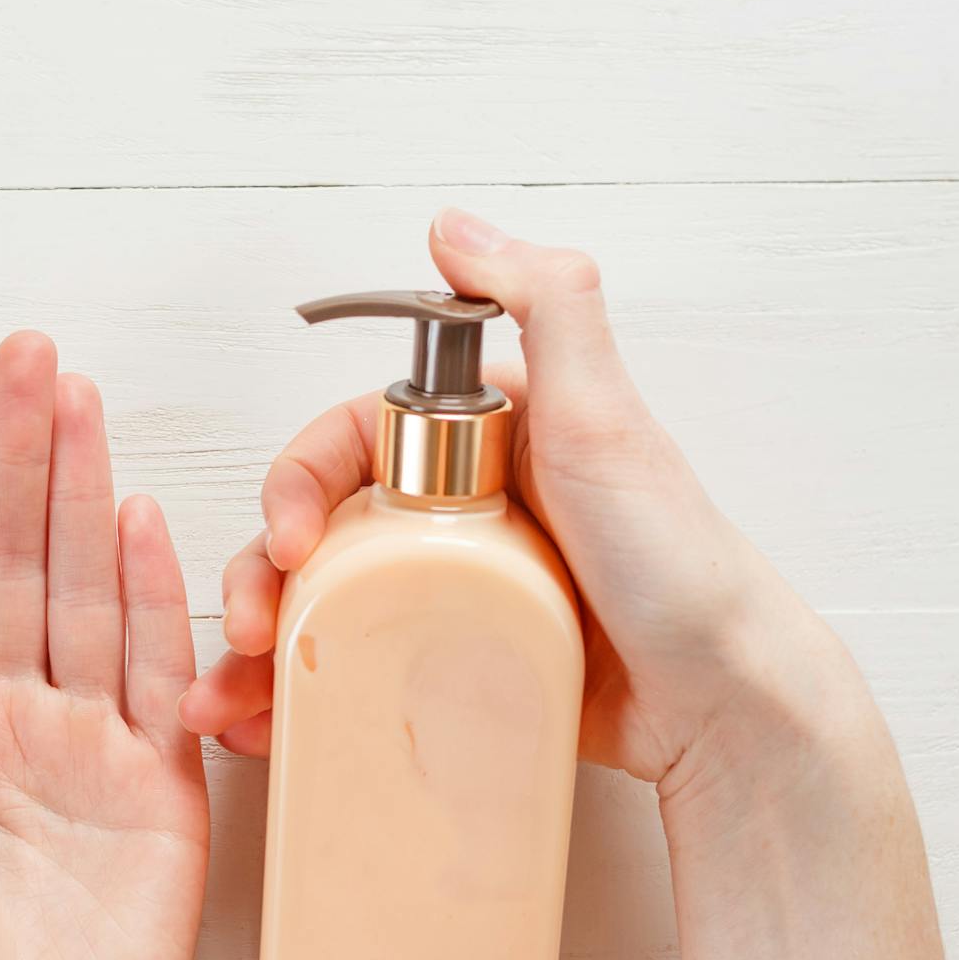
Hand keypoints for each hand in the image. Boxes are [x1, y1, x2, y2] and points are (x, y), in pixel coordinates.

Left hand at [0, 333, 208, 959]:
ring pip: (83, 594)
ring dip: (80, 495)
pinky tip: (137, 516)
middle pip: (13, 563)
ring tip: (73, 399)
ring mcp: (86, 749)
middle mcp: (6, 724)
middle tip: (21, 354)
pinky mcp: (160, 790)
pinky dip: (148, 597)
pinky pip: (152, 676)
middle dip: (14, 457)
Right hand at [179, 208, 874, 838]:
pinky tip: (266, 732)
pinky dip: (305, 700)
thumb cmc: (678, 563)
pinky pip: (362, 672)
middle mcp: (465, 509)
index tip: (287, 544)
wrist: (724, 702)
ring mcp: (459, 592)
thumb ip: (546, 301)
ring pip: (328, 605)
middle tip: (251, 635)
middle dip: (260, 577)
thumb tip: (452, 227)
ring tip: (233, 703)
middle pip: (322, 528)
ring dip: (262, 653)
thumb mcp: (607, 416)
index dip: (296, 483)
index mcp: (486, 437)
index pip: (351, 439)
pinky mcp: (462, 664)